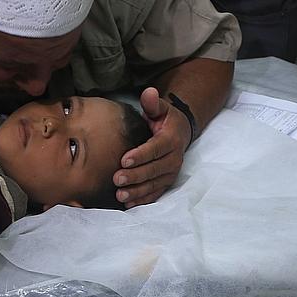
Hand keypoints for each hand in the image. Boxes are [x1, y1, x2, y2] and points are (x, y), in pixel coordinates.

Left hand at [116, 87, 189, 206]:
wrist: (180, 134)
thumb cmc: (164, 120)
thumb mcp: (160, 108)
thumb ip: (152, 103)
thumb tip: (148, 92)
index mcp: (171, 139)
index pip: (156, 148)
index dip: (141, 155)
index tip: (124, 160)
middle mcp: (174, 158)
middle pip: (154, 169)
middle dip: (135, 176)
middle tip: (117, 179)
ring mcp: (170, 173)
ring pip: (154, 184)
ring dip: (137, 191)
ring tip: (120, 194)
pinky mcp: (166, 183)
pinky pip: (155, 193)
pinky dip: (142, 200)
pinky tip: (128, 204)